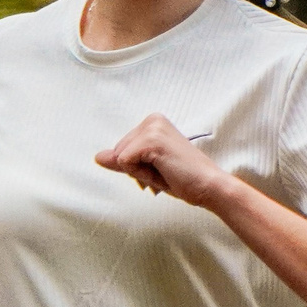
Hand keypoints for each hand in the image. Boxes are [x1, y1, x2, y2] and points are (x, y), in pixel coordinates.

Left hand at [95, 114, 230, 207]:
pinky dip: (142, 175)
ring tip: (165, 172)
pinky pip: (125, 163)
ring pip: (121, 158)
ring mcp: (153, 128)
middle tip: (165, 172)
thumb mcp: (147, 169)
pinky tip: (165, 173)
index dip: (136, 167)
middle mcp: (152, 119)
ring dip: (140, 173)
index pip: (121, 150)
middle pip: (118, 152)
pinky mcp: (151, 140)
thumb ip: (122, 161)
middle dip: (136, 170)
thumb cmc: (184, 179)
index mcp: (153, 122)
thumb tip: (98, 157)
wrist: (209, 186)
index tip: (162, 168)